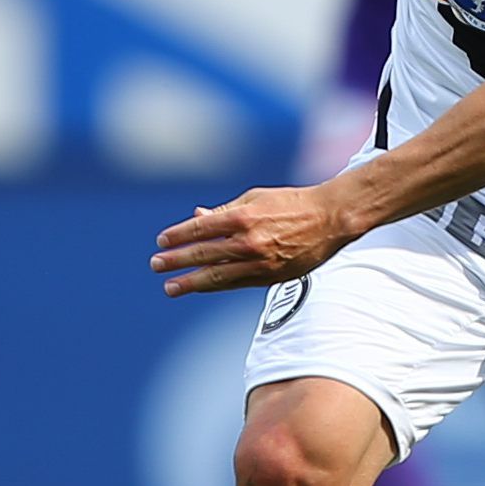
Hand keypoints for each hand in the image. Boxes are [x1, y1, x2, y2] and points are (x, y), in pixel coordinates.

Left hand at [151, 185, 353, 295]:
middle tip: (156, 265)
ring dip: (190, 282)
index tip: (160, 241)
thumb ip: (225, 210)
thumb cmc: (290, 203)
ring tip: (170, 287)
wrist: (329, 219)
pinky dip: (216, 285)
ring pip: (217, 276)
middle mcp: (248, 241)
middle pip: (204, 254)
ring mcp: (259, 261)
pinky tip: (201, 286)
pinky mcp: (270, 276)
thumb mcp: (255, 198)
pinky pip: (236, 283)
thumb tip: (197, 216)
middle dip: (176, 260)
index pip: (201, 229)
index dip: (178, 236)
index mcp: (242, 217)